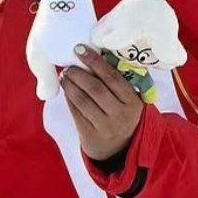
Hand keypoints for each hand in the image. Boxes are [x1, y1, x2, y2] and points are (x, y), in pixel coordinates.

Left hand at [59, 44, 143, 160]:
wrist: (120, 149)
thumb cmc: (122, 115)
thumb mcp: (128, 101)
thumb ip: (116, 82)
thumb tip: (92, 55)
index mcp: (133, 101)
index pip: (112, 77)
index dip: (94, 61)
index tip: (79, 49)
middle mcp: (120, 114)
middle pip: (95, 88)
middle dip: (78, 74)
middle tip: (68, 66)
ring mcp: (105, 126)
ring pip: (82, 100)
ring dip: (69, 85)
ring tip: (64, 75)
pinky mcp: (90, 135)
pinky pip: (76, 112)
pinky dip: (68, 98)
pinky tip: (65, 89)